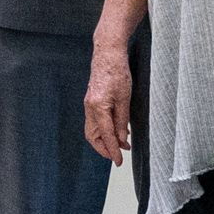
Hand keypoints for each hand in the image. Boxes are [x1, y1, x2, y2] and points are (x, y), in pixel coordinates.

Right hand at [83, 38, 135, 163]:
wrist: (107, 53)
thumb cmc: (117, 71)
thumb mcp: (125, 98)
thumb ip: (122, 120)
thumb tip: (122, 138)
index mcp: (98, 107)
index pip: (105, 135)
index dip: (113, 150)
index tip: (119, 161)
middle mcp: (89, 108)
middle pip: (92, 136)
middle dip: (104, 149)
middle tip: (118, 156)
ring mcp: (89, 104)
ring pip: (92, 130)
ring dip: (104, 140)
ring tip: (121, 144)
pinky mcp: (91, 100)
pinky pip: (94, 121)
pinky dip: (103, 130)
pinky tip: (117, 130)